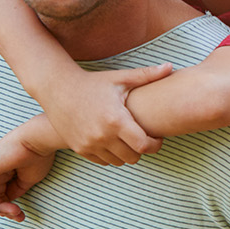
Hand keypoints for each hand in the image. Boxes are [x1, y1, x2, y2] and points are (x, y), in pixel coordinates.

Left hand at [0, 124, 57, 221]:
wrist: (37, 142)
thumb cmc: (37, 157)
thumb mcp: (27, 180)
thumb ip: (16, 191)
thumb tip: (8, 203)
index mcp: (6, 172)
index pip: (1, 195)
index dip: (9, 208)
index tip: (20, 214)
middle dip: (5, 210)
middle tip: (18, 215)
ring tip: (13, 211)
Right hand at [40, 63, 172, 165]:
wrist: (58, 89)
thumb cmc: (92, 82)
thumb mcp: (120, 78)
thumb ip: (147, 75)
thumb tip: (171, 66)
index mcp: (116, 120)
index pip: (144, 145)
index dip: (155, 144)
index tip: (157, 137)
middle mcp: (102, 136)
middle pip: (134, 157)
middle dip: (142, 149)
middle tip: (143, 137)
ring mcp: (89, 145)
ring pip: (119, 161)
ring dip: (127, 154)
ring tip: (128, 139)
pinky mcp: (80, 149)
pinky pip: (103, 161)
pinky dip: (111, 155)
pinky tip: (112, 141)